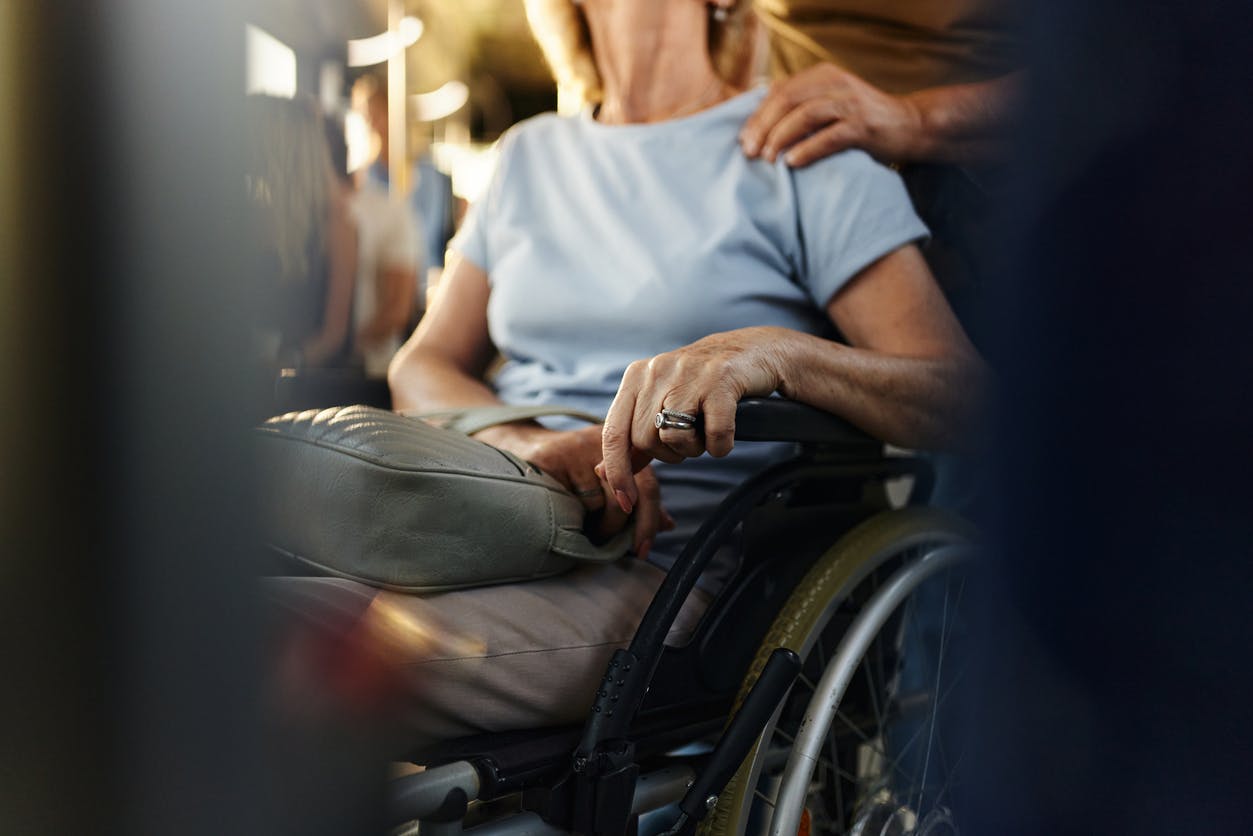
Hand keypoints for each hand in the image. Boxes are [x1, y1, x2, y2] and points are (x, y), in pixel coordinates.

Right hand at [475, 422, 672, 558]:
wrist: (522, 447)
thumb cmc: (570, 472)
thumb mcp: (607, 486)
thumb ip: (637, 501)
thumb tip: (668, 524)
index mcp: (627, 448)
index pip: (649, 486)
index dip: (649, 520)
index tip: (644, 549)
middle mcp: (610, 442)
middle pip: (632, 492)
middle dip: (626, 527)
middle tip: (615, 547)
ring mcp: (582, 446)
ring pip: (604, 502)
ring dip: (597, 526)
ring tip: (583, 525)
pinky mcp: (555, 455)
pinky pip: (574, 500)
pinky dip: (572, 516)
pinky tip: (564, 511)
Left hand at [600, 327, 790, 511]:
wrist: (752, 351)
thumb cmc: (701, 385)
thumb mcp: (661, 403)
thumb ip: (632, 437)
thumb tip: (603, 472)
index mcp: (636, 377)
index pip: (613, 433)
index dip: (618, 472)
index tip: (625, 502)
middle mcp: (656, 371)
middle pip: (646, 441)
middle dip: (668, 454)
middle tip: (689, 439)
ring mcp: (688, 374)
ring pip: (674, 439)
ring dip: (694, 450)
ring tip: (705, 432)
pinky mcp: (721, 380)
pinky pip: (714, 435)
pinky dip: (721, 446)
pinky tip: (725, 434)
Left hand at [740, 64, 922, 166]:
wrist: (910, 126)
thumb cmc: (861, 121)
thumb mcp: (830, 104)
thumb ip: (802, 105)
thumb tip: (760, 118)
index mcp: (823, 75)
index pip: (780, 91)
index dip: (758, 116)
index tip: (743, 140)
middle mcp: (836, 83)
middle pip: (788, 100)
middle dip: (763, 127)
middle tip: (749, 152)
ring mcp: (851, 103)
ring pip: (805, 115)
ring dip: (780, 137)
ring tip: (767, 159)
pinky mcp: (864, 126)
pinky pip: (829, 136)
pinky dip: (807, 150)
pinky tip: (792, 163)